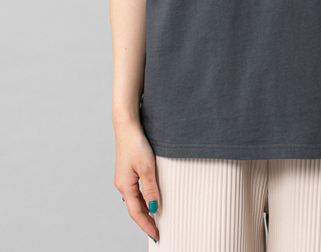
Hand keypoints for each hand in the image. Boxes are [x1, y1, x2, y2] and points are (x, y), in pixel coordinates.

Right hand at [113, 120, 160, 242]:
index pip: (136, 212)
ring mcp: (124, 178)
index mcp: (125, 186)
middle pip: (134, 208)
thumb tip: (154, 208)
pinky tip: (150, 200)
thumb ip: (151, 189)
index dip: (146, 225)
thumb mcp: (147, 168)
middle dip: (145, 221)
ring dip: (145, 210)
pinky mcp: (127, 171)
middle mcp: (122, 184)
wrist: (127, 127)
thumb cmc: (136, 144)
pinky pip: (135, 190)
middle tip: (157, 231)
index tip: (155, 235)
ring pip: (135, 200)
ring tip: (155, 220)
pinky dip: (143, 199)